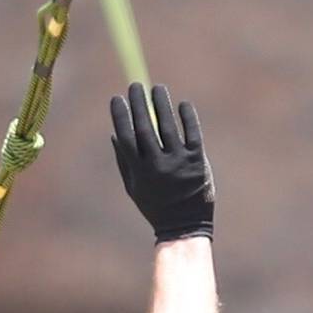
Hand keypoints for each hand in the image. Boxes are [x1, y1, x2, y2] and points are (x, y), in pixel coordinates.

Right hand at [109, 82, 213, 240]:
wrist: (184, 226)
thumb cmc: (156, 206)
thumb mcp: (134, 188)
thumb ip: (124, 161)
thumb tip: (115, 134)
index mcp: (139, 171)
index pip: (127, 137)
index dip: (121, 116)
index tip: (117, 98)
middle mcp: (158, 165)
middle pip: (145, 127)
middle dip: (138, 104)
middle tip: (135, 85)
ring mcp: (179, 163)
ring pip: (168, 127)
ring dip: (162, 105)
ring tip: (157, 89)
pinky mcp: (197, 162)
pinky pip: (192, 134)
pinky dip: (187, 117)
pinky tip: (182, 104)